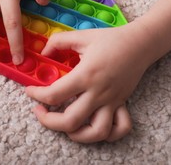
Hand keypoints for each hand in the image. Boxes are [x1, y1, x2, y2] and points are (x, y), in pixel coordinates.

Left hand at [26, 22, 151, 142]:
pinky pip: (120, 128)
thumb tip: (44, 52)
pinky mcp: (122, 103)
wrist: (140, 43)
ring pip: (96, 132)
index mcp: (85, 75)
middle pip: (70, 121)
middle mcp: (98, 93)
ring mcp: (112, 101)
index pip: (54, 94)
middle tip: (39, 111)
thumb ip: (59, 42)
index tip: (30, 91)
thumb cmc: (111, 39)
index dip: (36, 95)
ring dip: (77, 135)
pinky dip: (108, 134)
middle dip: (48, 122)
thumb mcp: (82, 35)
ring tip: (65, 125)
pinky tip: (93, 125)